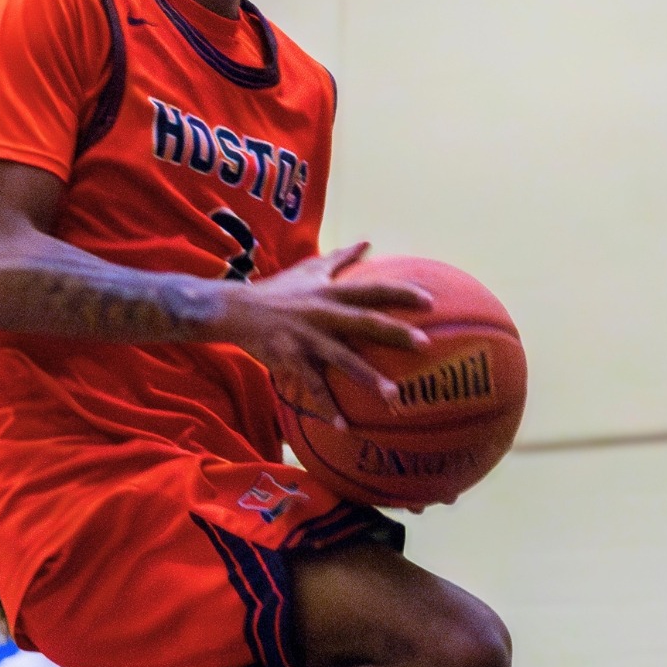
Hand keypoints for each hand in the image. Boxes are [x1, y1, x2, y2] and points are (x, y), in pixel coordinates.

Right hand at [210, 242, 432, 427]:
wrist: (236, 310)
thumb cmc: (278, 289)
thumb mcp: (310, 269)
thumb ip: (341, 258)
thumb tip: (367, 241)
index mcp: (330, 292)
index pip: (372, 289)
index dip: (401, 293)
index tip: (430, 301)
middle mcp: (322, 313)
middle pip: (364, 322)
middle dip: (394, 333)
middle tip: (425, 344)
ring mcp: (307, 337)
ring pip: (343, 359)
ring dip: (369, 378)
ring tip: (394, 396)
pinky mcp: (291, 358)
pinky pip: (313, 386)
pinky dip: (328, 406)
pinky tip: (345, 425)